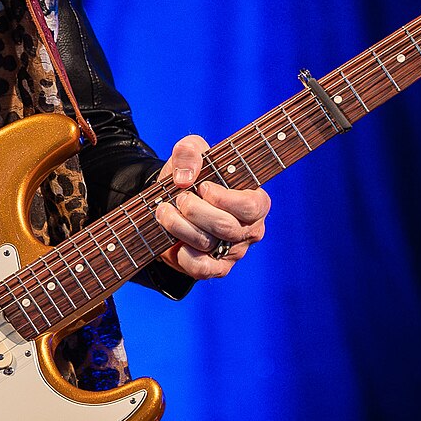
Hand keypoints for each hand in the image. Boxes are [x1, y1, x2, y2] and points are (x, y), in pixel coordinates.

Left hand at [154, 134, 269, 279]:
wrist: (172, 203)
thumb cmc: (192, 177)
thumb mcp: (190, 153)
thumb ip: (189, 151)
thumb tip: (185, 178)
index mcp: (256, 202)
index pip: (251, 205)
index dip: (224, 198)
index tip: (202, 186)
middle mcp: (250, 229)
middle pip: (226, 226)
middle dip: (194, 210)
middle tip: (179, 198)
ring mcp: (234, 252)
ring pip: (208, 244)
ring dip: (179, 226)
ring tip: (164, 211)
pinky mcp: (216, 269)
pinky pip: (201, 268)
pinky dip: (183, 254)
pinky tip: (175, 241)